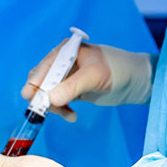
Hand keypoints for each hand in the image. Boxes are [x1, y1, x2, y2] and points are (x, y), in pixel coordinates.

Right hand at [22, 42, 153, 121]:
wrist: (136, 81)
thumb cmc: (118, 70)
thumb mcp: (95, 76)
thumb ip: (72, 86)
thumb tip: (50, 100)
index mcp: (66, 51)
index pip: (45, 66)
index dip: (36, 81)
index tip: (30, 97)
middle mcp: (63, 62)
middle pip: (41, 80)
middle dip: (42, 96)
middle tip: (48, 111)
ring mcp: (67, 77)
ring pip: (48, 93)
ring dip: (54, 106)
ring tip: (68, 115)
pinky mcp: (72, 90)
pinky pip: (58, 101)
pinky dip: (62, 109)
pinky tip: (72, 116)